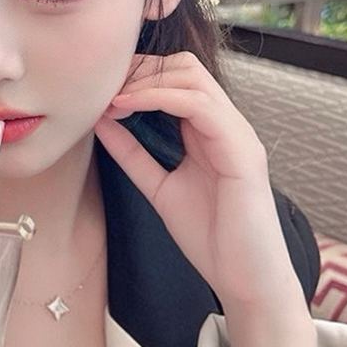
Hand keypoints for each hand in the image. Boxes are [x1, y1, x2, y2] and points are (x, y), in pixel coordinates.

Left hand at [95, 51, 298, 308]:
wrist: (246, 279)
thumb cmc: (212, 239)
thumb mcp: (159, 188)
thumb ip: (134, 156)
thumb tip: (101, 122)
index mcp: (211, 132)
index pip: (177, 80)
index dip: (138, 75)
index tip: (101, 89)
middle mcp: (227, 126)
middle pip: (185, 67)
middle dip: (140, 70)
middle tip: (103, 89)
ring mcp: (237, 135)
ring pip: (192, 78)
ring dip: (145, 81)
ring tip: (110, 98)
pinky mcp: (241, 152)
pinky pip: (200, 105)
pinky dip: (159, 98)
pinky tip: (127, 107)